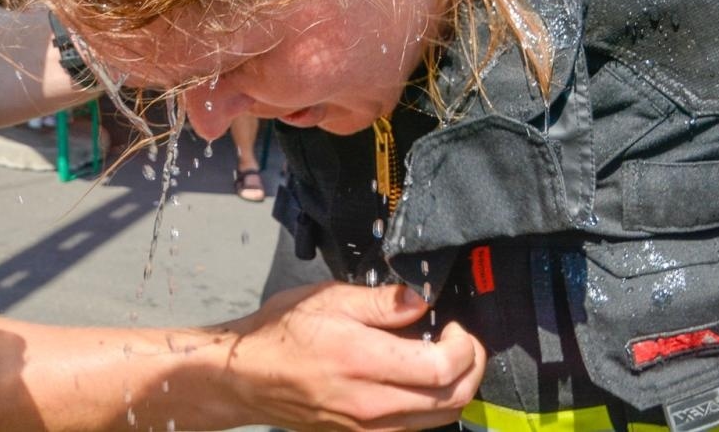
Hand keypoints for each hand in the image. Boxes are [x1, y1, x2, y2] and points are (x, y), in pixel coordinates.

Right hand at [222, 281, 484, 430]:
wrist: (246, 378)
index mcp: (365, 361)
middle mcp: (373, 404)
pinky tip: (418, 378)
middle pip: (452, 399)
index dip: (464, 345)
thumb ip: (380, 302)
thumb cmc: (282, 333)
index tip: (455, 324)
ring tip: (443, 357)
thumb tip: (421, 300)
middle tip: (462, 341)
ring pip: (440, 419)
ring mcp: (369, 428)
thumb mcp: (328, 299)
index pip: (443, 367)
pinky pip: (415, 428)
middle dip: (471, 368)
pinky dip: (432, 405)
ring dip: (456, 388)